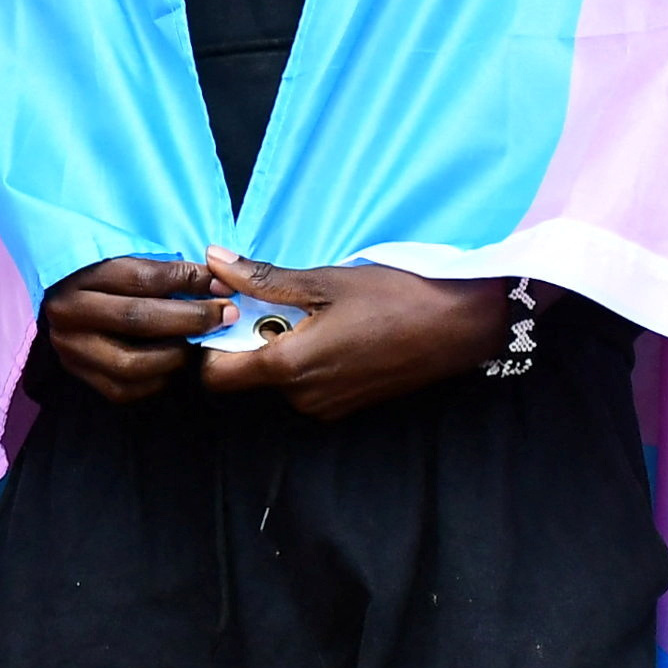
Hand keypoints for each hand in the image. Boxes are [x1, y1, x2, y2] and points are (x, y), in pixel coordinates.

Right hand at [43, 256, 228, 402]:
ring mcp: (70, 348)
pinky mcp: (78, 374)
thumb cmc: (102, 276)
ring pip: (132, 362)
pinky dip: (156, 379)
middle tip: (225, 315)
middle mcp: (67, 312)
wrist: (62, 301)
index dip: (187, 280)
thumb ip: (165, 271)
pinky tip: (172, 363)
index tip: (221, 283)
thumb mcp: (124, 260)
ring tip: (196, 343)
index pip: (141, 277)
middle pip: (138, 318)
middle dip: (191, 318)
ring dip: (175, 355)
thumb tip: (219, 282)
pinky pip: (124, 388)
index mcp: (77, 274)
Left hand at [196, 249, 512, 419]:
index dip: (205, 344)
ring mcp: (326, 406)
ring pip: (276, 379)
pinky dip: (302, 358)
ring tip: (304, 310)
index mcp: (290, 367)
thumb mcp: (324, 281)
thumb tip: (213, 261)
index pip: (215, 376)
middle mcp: (303, 397)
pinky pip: (305, 385)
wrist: (462, 326)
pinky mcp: (346, 406)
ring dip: (277, 347)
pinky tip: (326, 328)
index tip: (215, 311)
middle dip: (244, 338)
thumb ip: (263, 279)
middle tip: (262, 299)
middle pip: (245, 375)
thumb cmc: (395, 297)